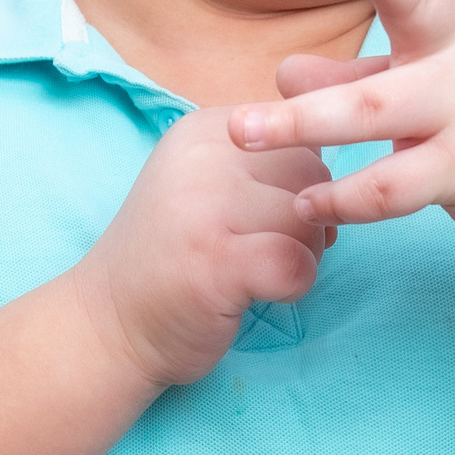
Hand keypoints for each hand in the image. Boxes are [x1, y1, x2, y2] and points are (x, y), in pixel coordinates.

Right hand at [71, 111, 333, 387]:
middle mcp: (202, 157)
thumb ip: (264, 163)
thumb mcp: (208, 185)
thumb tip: (346, 172)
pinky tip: (258, 293)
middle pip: (312, 172)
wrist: (108, 324)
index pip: (298, 131)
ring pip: (310, 217)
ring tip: (262, 270)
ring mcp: (205, 207)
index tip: (269, 214)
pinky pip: (298, 264)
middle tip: (274, 248)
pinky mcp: (215, 261)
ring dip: (304, 254)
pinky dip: (294, 287)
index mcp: (204, 130)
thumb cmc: (174, 257)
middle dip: (310, 217)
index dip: (303, 180)